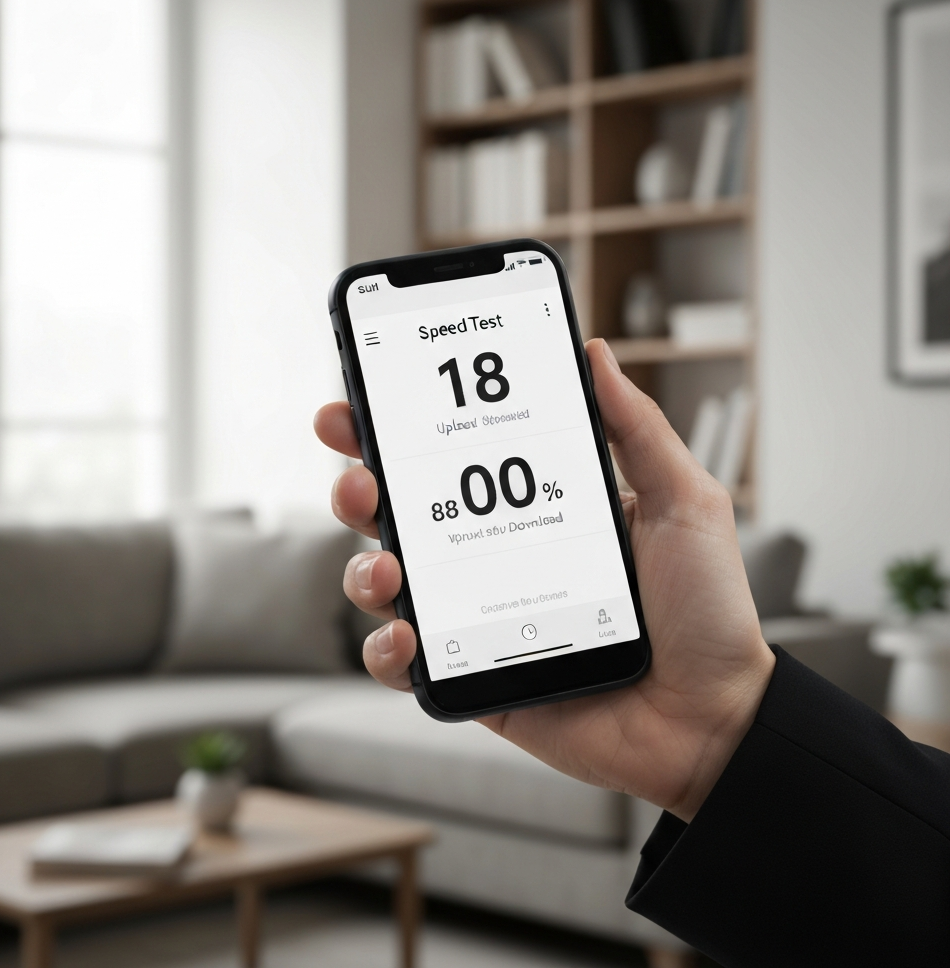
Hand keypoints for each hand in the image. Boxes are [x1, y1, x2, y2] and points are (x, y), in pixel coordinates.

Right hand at [313, 339, 774, 821]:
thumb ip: (637, 428)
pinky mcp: (472, 677)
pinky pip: (403, 665)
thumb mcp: (681, 501)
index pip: (453, 459)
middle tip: (360, 476)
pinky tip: (407, 636)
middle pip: (400, 513)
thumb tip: (595, 354)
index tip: (362, 402)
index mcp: (534, 509)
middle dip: (358, 485)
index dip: (398, 428)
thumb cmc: (706, 612)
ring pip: (386, 583)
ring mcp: (477, 619)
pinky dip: (386, 651)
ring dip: (363, 568)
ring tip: (387, 567)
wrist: (713, 718)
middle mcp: (495, 558)